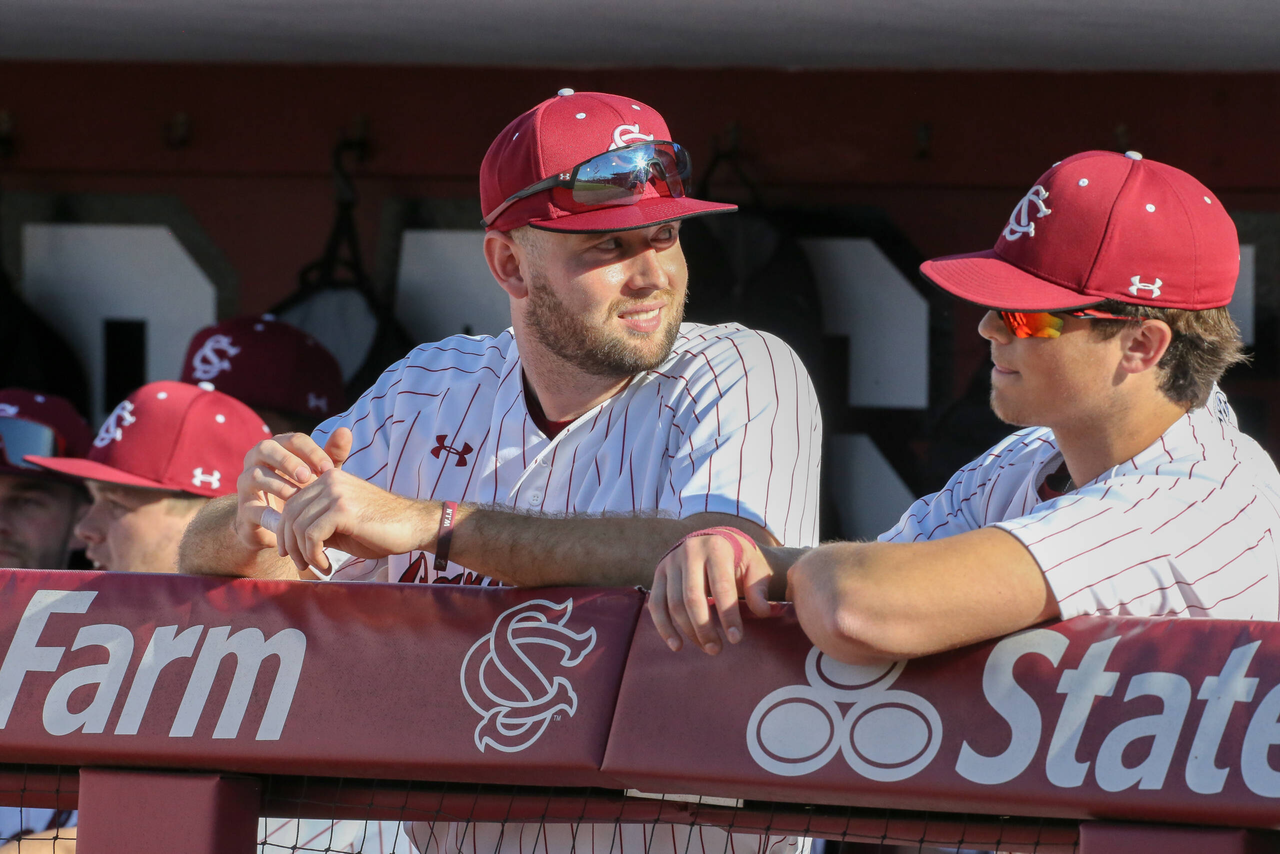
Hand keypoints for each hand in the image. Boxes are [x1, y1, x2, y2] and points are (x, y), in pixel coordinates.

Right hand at [234, 428, 348, 552]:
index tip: (329, 468)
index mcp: (278, 447)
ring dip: (278, 485)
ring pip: (255, 475)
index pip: (294, 439)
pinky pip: (252, 508)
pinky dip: (269, 514)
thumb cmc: (303, 491)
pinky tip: (285, 521)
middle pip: (267, 448)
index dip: (312, 451)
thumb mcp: (320, 474)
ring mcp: (246, 483)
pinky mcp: (243, 508)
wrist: (280, 526)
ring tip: (297, 497)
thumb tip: (346, 430)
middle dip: (288, 461)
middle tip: (307, 476)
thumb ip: (332, 454)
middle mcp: (257, 460)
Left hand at [275, 466, 435, 575]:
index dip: (285, 531)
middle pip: (289, 514)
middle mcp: (330, 479)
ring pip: (298, 526)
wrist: (415, 526)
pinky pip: (311, 535)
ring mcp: (336, 492)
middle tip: (301, 564)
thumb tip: (289, 541)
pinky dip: (314, 555)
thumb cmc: (382, 528)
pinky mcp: (342, 509)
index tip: (291, 553)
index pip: (291, 503)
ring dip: (303, 554)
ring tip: (317, 566)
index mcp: (329, 478)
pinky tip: (326, 565)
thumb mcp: (343, 523)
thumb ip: (318, 524)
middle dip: (290, 545)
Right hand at [648, 528, 771, 654]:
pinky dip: (664, 628)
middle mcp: (689, 552)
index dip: (728, 615)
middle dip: (705, 628)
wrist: (713, 539)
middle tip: (717, 650)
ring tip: (706, 648)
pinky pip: (656, 605)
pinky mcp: (659, 573)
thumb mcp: (755, 566)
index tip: (736, 639)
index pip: (721, 586)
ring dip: (688, 631)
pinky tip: (677, 645)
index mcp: (716, 548)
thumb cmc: (739, 557)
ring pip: (674, 604)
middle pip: (693, 598)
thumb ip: (758, 589)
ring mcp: (670, 562)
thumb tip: (763, 612)